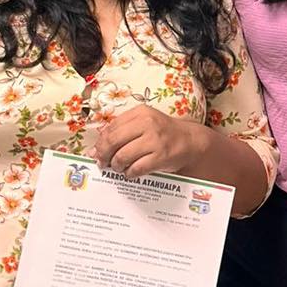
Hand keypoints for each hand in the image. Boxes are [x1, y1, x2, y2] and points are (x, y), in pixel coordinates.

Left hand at [91, 105, 206, 179]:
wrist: (190, 141)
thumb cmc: (163, 133)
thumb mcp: (144, 124)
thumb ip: (121, 131)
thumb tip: (95, 149)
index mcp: (141, 112)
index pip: (111, 127)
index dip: (100, 142)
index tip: (97, 152)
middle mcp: (148, 123)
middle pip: (113, 141)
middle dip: (103, 155)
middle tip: (102, 162)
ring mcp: (155, 140)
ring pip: (123, 156)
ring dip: (116, 165)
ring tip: (118, 167)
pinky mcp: (161, 157)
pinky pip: (136, 168)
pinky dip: (129, 173)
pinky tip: (131, 172)